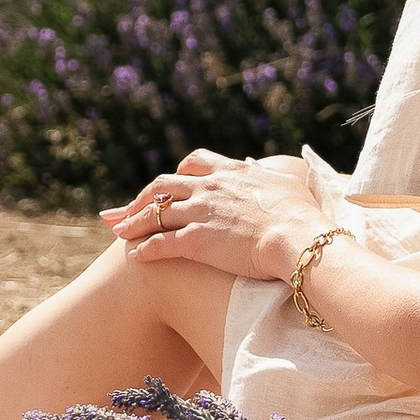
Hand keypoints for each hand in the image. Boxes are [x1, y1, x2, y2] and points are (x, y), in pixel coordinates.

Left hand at [99, 148, 319, 285]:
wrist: (298, 237)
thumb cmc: (302, 215)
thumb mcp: (289, 183)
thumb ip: (273, 177)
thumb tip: (271, 174)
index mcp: (231, 173)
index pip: (195, 163)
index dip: (177, 173)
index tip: (166, 184)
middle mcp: (210, 188)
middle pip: (162, 186)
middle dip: (139, 198)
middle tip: (122, 209)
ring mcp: (200, 213)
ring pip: (155, 214)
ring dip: (132, 223)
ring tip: (117, 232)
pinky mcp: (196, 240)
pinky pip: (160, 243)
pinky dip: (144, 248)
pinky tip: (133, 256)